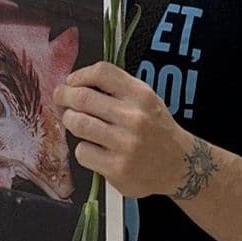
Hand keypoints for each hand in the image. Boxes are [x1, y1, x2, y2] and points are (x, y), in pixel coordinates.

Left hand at [56, 62, 204, 198]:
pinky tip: (95, 150)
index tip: (72, 82)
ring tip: (75, 123)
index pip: (102, 73)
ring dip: (70, 122)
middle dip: (64, 97)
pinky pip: (82, 151)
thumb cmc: (157, 131)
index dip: (79, 75)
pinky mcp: (116, 167)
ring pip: (77, 123)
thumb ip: (119, 91)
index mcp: (142, 96)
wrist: (180, 166)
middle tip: (61, 100)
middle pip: (82, 97)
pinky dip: (84, 149)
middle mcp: (134, 117)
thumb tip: (76, 84)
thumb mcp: (148, 102)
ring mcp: (125, 143)